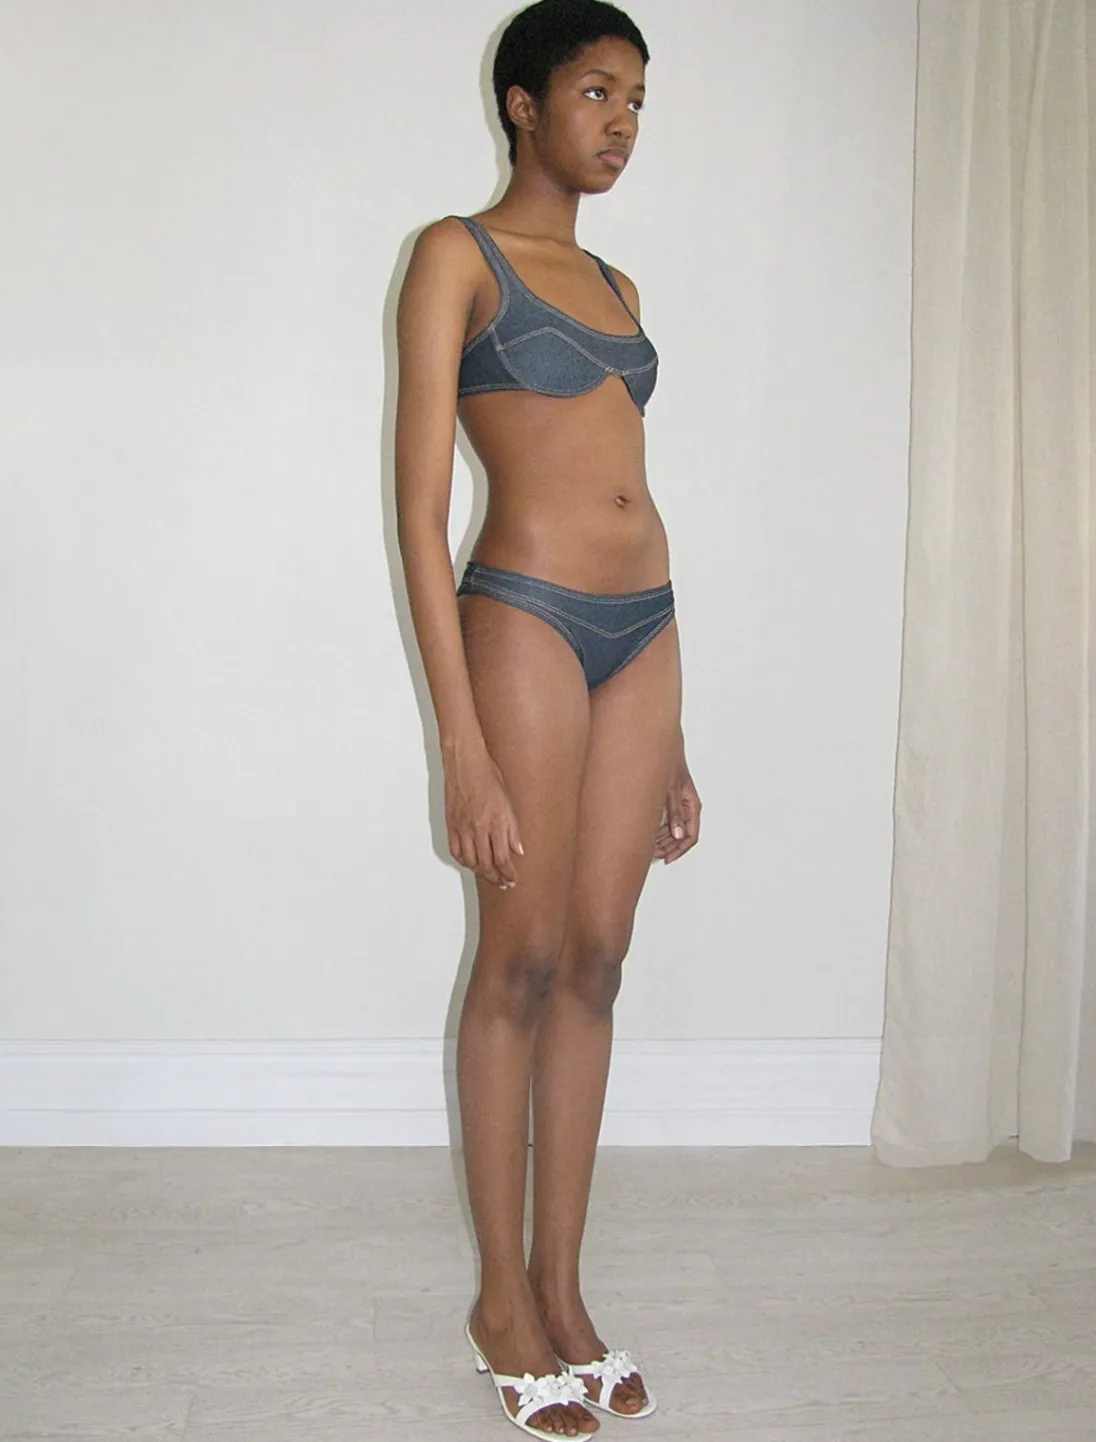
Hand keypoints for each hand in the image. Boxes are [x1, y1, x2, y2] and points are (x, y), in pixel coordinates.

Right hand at [444, 739, 523, 888]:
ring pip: (471, 861)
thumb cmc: (488, 775)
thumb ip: (513, 829)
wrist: (464, 762)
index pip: (504, 858)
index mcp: (496, 822)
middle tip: (503, 883)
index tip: (512, 879)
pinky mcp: (451, 824)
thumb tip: (518, 850)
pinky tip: (470, 863)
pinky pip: (456, 851)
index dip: (508, 873)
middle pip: (487, 864)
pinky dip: (463, 861)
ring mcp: (463, 827)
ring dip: (481, 872)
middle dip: (496, 877)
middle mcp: (479, 828)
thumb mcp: (508, 801)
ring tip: (489, 876)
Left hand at [654, 749, 700, 864]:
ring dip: (661, 840)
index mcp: (692, 806)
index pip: (690, 837)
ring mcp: (678, 804)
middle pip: (680, 836)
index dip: (679, 851)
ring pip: (673, 830)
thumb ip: (674, 811)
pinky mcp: (668, 800)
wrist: (660, 743)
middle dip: (667, 847)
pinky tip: (646, 833)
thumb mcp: (671, 788)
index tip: (666, 859)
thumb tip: (678, 835)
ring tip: (646, 846)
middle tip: (651, 854)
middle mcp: (687, 807)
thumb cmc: (669, 761)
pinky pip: (666, 821)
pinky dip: (657, 829)